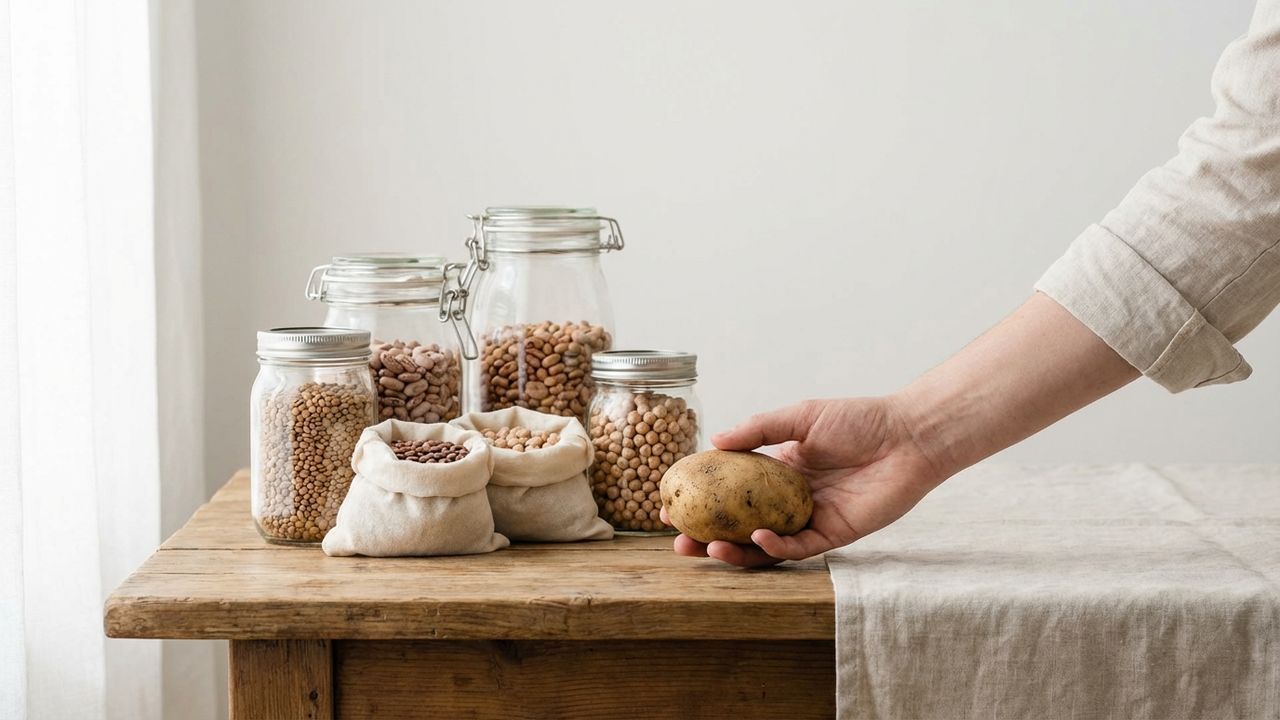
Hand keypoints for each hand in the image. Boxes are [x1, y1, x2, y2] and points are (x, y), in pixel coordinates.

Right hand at [666, 397, 946, 567]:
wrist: (907, 437)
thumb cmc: (858, 420)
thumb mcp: (800, 417)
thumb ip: (759, 429)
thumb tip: (714, 441)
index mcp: (779, 471)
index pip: (731, 492)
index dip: (701, 500)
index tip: (670, 502)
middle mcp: (789, 500)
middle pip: (740, 525)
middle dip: (707, 536)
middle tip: (678, 538)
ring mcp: (809, 519)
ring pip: (764, 545)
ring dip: (735, 550)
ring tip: (707, 547)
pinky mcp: (834, 535)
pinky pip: (798, 548)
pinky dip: (775, 546)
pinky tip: (757, 537)